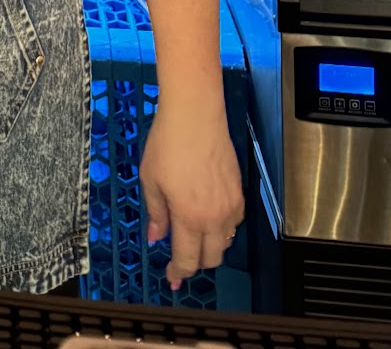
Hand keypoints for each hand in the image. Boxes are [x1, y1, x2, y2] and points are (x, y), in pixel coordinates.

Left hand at [139, 107, 244, 290]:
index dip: (178, 273)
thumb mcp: (151, 179)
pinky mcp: (240, 192)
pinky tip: (208, 215)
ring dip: (210, 245)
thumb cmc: (169, 141)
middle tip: (179, 257)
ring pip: (225, 242)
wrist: (195, 114)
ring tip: (192, 233)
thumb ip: (156, 213)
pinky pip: (234, 223)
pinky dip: (222, 228)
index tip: (171, 277)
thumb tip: (156, 236)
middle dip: (195, 262)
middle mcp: (215, 217)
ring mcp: (231, 205)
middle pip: (212, 258)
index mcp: (190, 217)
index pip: (188, 260)